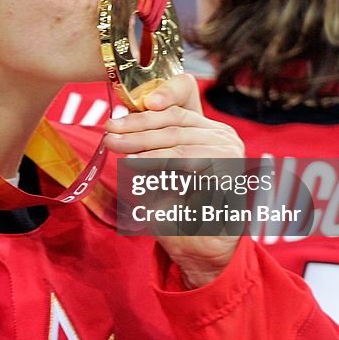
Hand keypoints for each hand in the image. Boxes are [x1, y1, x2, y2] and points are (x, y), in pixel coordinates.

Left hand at [103, 74, 243, 287]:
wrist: (200, 245)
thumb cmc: (177, 206)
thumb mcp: (158, 169)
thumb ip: (148, 144)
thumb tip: (117, 125)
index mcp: (208, 128)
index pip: (182, 100)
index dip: (159, 94)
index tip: (127, 106)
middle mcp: (223, 136)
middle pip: (174, 121)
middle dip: (136, 127)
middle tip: (109, 132)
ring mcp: (229, 153)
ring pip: (177, 140)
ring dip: (141, 143)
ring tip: (115, 146)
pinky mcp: (228, 173)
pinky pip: (186, 162)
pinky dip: (157, 162)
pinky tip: (134, 164)